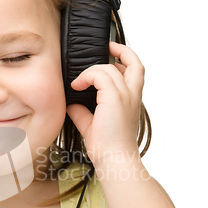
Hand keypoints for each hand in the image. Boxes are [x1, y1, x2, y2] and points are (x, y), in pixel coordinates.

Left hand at [66, 42, 144, 166]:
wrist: (114, 159)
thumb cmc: (107, 147)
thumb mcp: (91, 125)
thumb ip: (82, 112)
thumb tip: (71, 104)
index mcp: (131, 101)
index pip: (134, 73)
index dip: (123, 60)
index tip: (109, 57)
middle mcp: (132, 95)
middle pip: (136, 62)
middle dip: (121, 49)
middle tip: (106, 47)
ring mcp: (125, 95)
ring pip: (110, 67)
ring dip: (91, 70)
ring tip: (78, 83)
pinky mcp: (115, 97)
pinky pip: (99, 74)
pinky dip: (86, 77)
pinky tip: (76, 87)